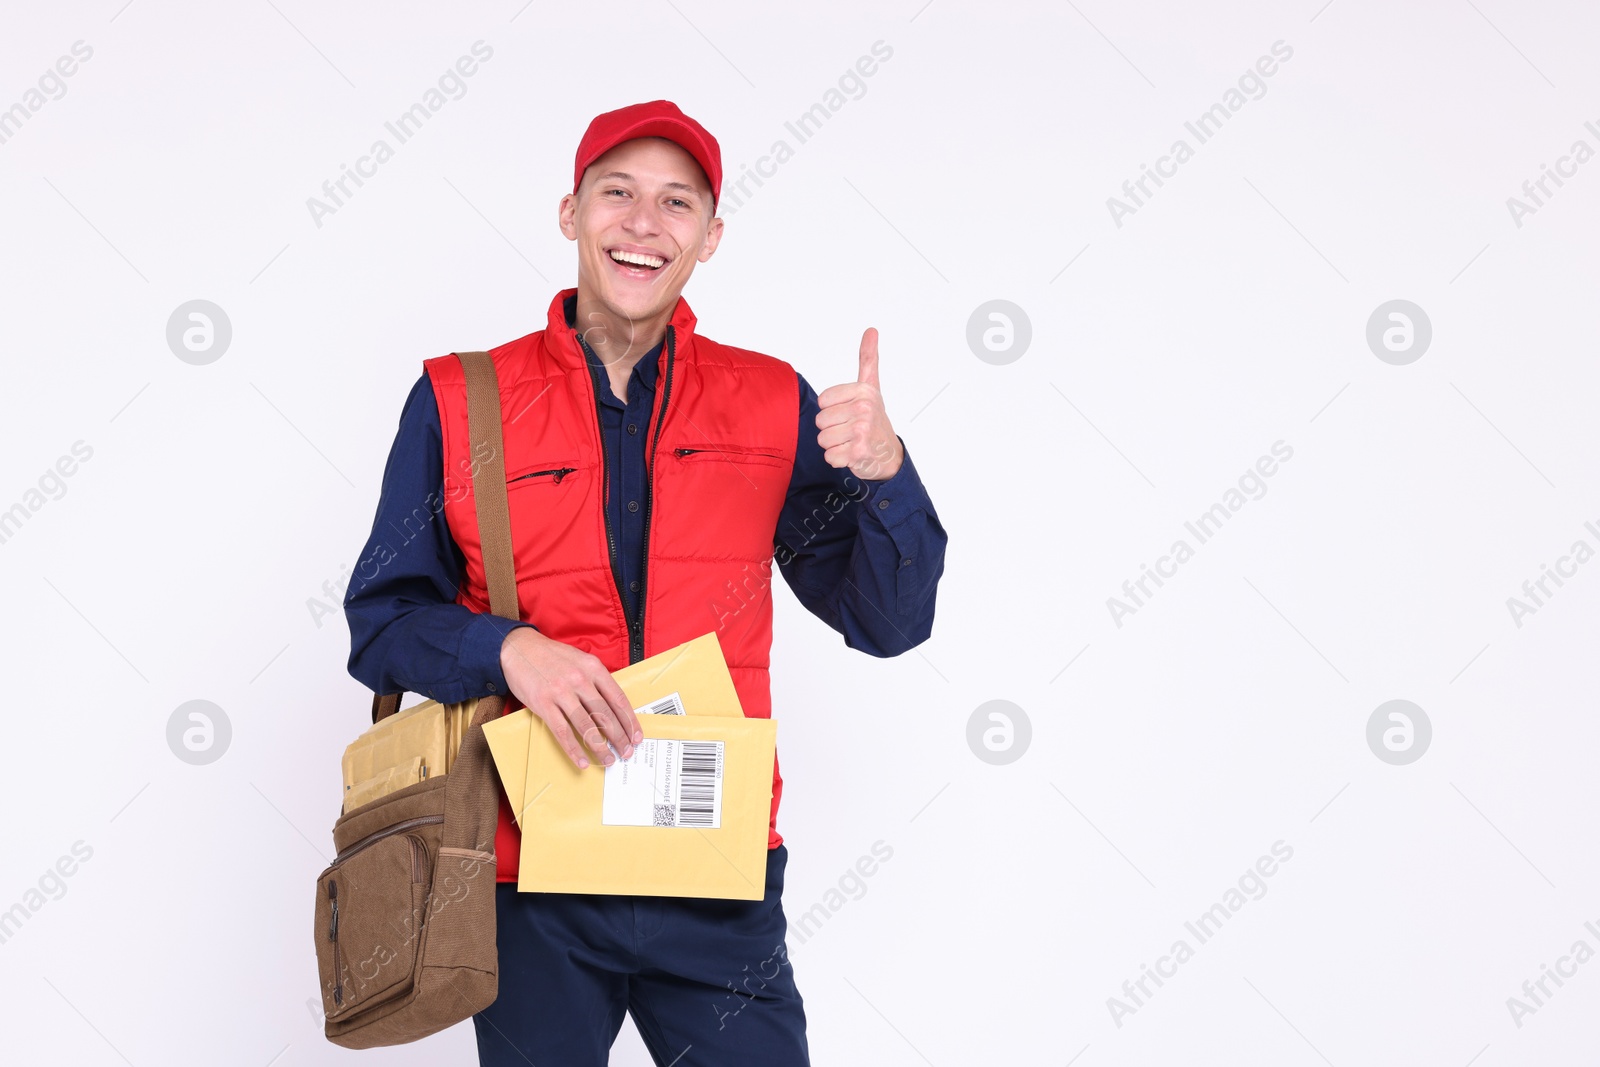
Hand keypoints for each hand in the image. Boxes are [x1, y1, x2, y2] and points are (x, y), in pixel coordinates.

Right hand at [499, 628, 641, 769]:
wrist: (519, 648)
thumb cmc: (552, 656)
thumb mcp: (581, 660)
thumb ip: (596, 680)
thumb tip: (613, 707)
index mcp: (593, 667)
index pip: (618, 699)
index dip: (630, 720)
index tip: (636, 736)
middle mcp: (579, 679)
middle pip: (605, 715)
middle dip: (619, 738)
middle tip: (627, 752)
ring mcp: (561, 692)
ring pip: (586, 726)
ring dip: (600, 747)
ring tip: (608, 760)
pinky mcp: (543, 703)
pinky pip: (562, 731)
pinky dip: (574, 749)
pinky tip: (582, 760)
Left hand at [815, 327, 903, 481]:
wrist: (889, 455)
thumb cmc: (876, 421)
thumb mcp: (871, 387)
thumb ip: (868, 359)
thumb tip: (871, 330)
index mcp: (864, 391)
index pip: (823, 401)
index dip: (832, 410)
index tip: (850, 413)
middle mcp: (864, 408)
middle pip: (820, 421)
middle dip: (833, 430)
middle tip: (851, 431)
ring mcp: (862, 430)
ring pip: (823, 439)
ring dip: (835, 445)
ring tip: (851, 442)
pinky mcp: (858, 451)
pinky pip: (829, 456)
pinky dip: (839, 460)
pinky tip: (853, 455)